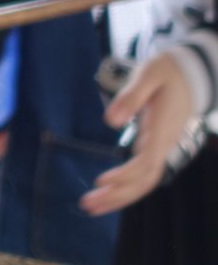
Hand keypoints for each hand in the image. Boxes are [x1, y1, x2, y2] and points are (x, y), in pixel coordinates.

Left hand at [80, 53, 193, 215]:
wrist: (190, 72)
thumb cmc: (166, 71)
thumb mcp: (148, 75)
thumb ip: (130, 96)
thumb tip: (110, 121)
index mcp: (162, 129)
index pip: (146, 162)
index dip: (125, 175)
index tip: (100, 182)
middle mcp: (163, 143)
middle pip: (145, 180)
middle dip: (118, 195)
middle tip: (87, 206)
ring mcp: (161, 147)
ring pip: (144, 181)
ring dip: (119, 196)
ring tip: (91, 206)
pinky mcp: (155, 146)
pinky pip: (142, 173)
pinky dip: (125, 186)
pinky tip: (107, 192)